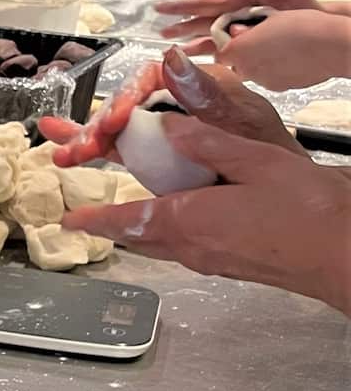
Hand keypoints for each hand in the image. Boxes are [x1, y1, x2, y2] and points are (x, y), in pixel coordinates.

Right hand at [40, 48, 302, 163]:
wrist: (282, 188)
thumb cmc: (268, 149)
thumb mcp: (240, 119)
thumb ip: (204, 93)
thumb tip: (170, 58)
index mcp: (196, 85)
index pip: (149, 80)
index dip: (127, 99)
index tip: (116, 121)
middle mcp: (174, 102)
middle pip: (126, 106)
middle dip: (98, 126)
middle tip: (80, 148)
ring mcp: (163, 128)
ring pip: (116, 129)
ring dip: (86, 140)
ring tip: (60, 153)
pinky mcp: (155, 152)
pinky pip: (119, 147)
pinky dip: (92, 150)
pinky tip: (65, 151)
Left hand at [60, 118, 350, 312]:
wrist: (345, 255)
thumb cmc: (309, 211)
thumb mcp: (257, 160)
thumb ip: (208, 143)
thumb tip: (167, 127)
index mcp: (190, 220)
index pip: (125, 219)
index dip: (93, 218)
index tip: (67, 219)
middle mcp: (192, 247)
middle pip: (135, 236)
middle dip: (106, 223)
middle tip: (81, 214)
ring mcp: (211, 260)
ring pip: (158, 243)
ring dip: (135, 229)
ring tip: (119, 215)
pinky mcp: (229, 264)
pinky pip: (183, 247)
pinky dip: (164, 231)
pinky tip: (176, 217)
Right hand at [157, 0, 342, 47]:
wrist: (316, 32)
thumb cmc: (306, 10)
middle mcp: (236, 8)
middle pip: (205, 7)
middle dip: (182, 8)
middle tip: (160, 8)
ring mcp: (235, 26)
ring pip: (204, 27)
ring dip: (185, 31)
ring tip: (165, 35)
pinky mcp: (237, 42)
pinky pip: (214, 46)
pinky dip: (199, 50)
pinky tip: (185, 53)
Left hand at [214, 10, 350, 90]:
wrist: (330, 46)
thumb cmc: (302, 26)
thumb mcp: (268, 17)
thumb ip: (245, 27)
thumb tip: (235, 31)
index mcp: (237, 49)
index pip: (220, 51)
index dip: (229, 42)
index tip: (239, 34)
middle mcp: (245, 69)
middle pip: (234, 63)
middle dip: (243, 53)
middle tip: (260, 39)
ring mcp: (260, 81)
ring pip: (252, 71)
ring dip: (258, 61)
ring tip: (278, 47)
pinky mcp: (276, 88)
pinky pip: (268, 78)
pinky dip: (273, 70)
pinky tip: (288, 58)